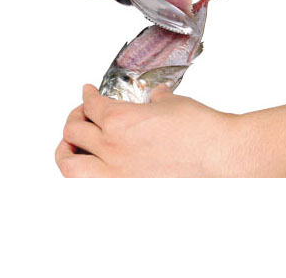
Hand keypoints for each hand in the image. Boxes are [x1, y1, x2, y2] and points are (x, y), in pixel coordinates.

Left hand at [55, 85, 235, 176]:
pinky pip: (94, 186)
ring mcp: (117, 174)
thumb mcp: (174, 104)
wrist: (218, 155)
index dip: (87, 96)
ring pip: (70, 165)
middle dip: (74, 118)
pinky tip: (96, 170)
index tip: (88, 94)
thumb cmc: (200, 130)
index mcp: (121, 120)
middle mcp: (112, 148)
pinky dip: (89, 176)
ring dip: (66, 152)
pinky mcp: (128, 191)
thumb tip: (156, 97)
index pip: (92, 104)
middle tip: (81, 114)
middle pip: (74, 131)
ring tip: (71, 146)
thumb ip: (157, 100)